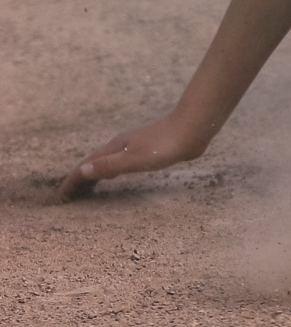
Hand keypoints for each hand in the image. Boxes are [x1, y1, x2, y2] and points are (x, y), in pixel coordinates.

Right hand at [59, 114, 207, 200]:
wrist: (193, 129)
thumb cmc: (164, 145)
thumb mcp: (134, 159)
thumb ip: (109, 165)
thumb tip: (81, 171)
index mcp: (115, 148)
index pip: (87, 166)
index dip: (73, 180)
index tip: (61, 196)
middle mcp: (121, 145)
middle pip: (94, 163)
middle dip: (80, 178)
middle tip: (69, 197)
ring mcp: (135, 146)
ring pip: (108, 162)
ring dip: (95, 175)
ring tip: (87, 189)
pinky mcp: (148, 150)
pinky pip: (121, 163)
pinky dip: (110, 171)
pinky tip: (116, 176)